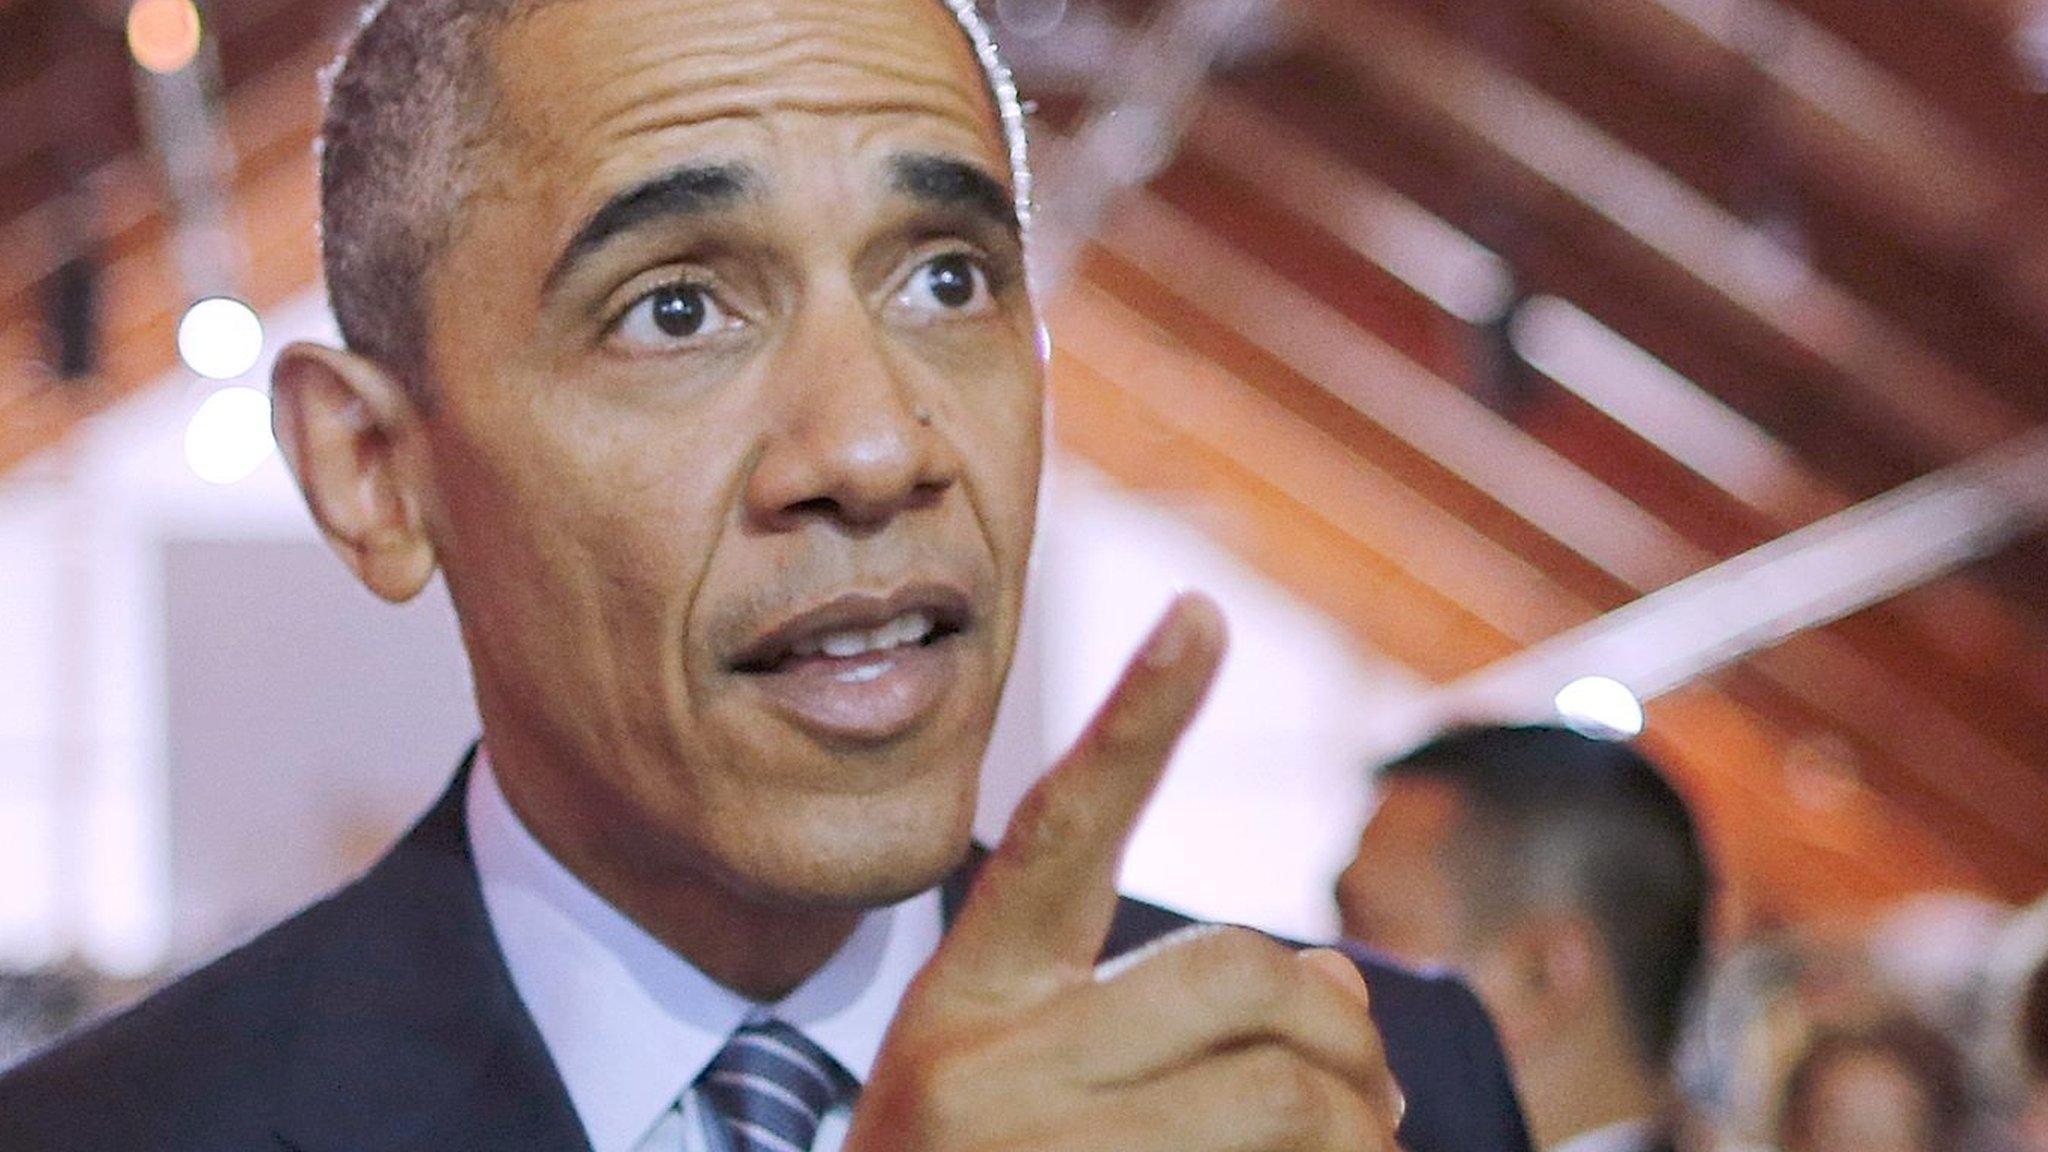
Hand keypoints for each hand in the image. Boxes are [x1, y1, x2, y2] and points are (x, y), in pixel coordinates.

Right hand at [846, 593, 1405, 1150]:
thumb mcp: (1017, 1075)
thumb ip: (1152, 1006)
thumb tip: (1328, 972)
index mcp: (967, 994)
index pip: (1059, 828)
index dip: (1137, 716)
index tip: (1203, 612)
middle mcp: (992, 1064)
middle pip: (1245, 972)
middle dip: (1338, 1025)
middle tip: (1365, 1078)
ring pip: (1294, 1092)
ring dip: (1362, 1123)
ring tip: (1355, 1147)